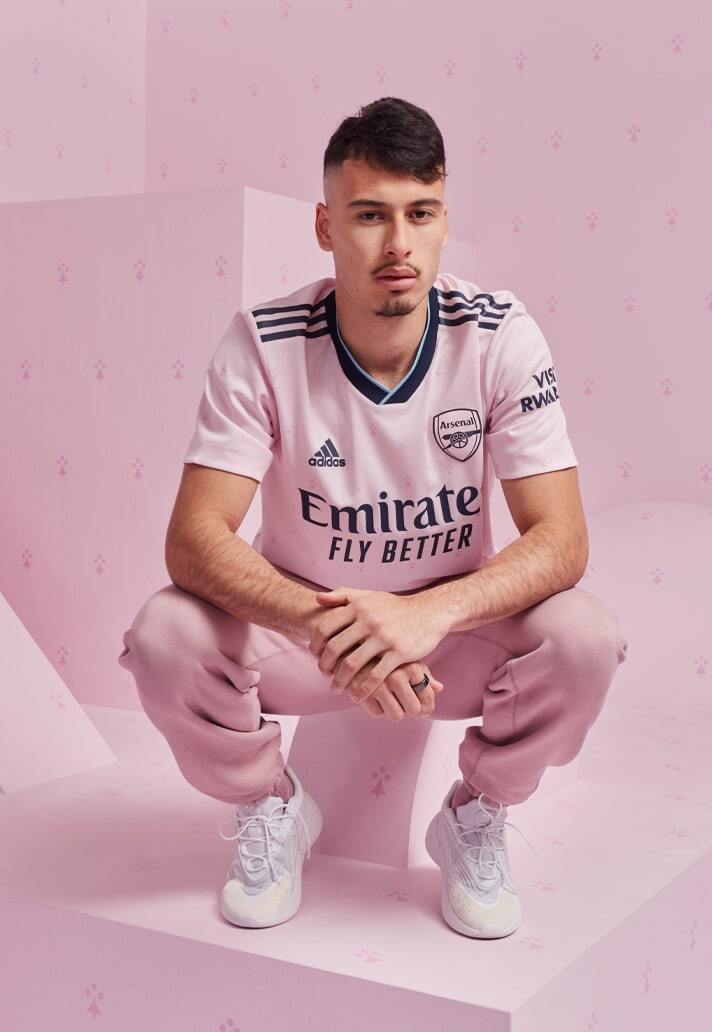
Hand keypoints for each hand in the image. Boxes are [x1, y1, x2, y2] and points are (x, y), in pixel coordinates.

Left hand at [309, 585, 449, 701]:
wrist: (429, 612)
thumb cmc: (395, 607)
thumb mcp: (369, 596)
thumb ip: (343, 595)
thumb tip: (318, 599)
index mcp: (359, 607)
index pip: (326, 628)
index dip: (315, 645)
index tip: (314, 655)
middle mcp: (369, 621)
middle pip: (335, 648)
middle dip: (324, 665)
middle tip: (323, 674)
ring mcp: (384, 637)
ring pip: (352, 664)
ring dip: (340, 681)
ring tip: (336, 689)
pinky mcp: (399, 652)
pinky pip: (376, 675)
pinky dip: (363, 689)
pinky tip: (357, 696)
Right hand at [353, 659, 444, 719]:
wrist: (350, 643)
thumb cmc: (384, 651)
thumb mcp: (406, 657)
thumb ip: (424, 673)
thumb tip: (439, 688)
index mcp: (411, 666)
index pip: (428, 698)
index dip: (426, 704)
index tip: (419, 703)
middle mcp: (397, 676)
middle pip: (414, 710)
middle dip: (410, 709)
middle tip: (404, 703)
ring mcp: (378, 685)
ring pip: (397, 715)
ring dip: (394, 710)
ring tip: (389, 698)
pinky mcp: (362, 693)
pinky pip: (377, 714)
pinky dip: (376, 707)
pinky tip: (373, 694)